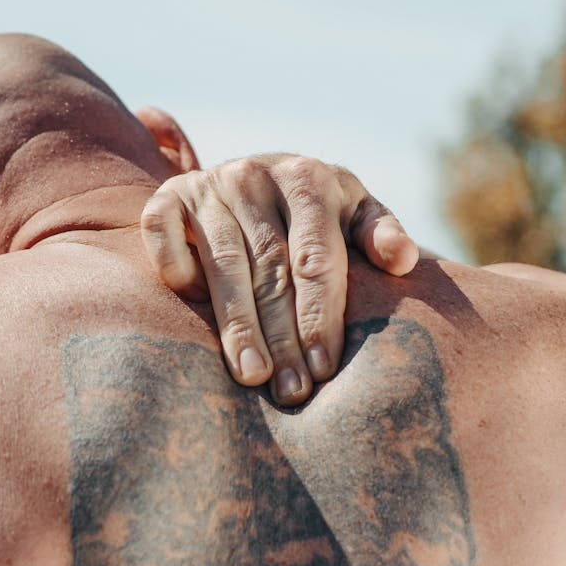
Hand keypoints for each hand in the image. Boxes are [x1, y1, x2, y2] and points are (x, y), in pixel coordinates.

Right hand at [141, 154, 418, 405]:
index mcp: (308, 178)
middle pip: (271, 268)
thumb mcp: (354, 212)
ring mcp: (209, 184)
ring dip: (237, 324)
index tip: (324, 369)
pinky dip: (176, 269)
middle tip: (290, 390)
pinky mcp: (168, 196)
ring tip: (251, 375)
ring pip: (222, 263)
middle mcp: (255, 175)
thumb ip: (380, 233)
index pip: (316, 258)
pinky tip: (194, 311)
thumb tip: (403, 262)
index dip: (319, 316)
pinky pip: (162, 233)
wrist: (255, 176)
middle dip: (281, 336)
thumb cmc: (315, 212)